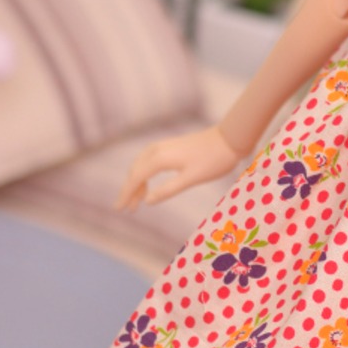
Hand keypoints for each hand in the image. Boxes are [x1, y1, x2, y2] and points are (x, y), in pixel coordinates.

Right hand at [115, 124, 241, 211]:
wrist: (228, 138)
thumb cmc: (213, 160)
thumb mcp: (191, 179)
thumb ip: (168, 190)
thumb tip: (147, 201)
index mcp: (160, 158)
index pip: (136, 178)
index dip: (126, 194)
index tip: (119, 209)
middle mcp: (157, 150)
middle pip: (135, 171)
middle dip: (129, 190)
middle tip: (126, 209)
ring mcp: (162, 146)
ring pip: (141, 166)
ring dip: (136, 183)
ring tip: (136, 202)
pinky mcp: (169, 147)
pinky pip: (148, 161)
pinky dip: (144, 174)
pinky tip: (146, 185)